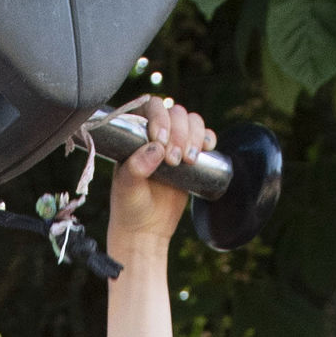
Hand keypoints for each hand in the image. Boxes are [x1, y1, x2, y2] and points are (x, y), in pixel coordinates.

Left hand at [102, 94, 215, 257]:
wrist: (146, 229)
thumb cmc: (129, 206)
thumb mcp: (126, 187)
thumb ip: (135, 167)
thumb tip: (156, 148)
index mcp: (135, 133)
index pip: (151, 107)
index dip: (160, 117)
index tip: (160, 140)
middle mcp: (156, 133)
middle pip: (176, 113)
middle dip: (179, 133)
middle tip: (173, 161)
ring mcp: (175, 143)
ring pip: (192, 122)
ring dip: (195, 136)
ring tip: (188, 161)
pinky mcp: (190, 156)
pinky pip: (205, 137)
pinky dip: (209, 138)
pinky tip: (207, 149)